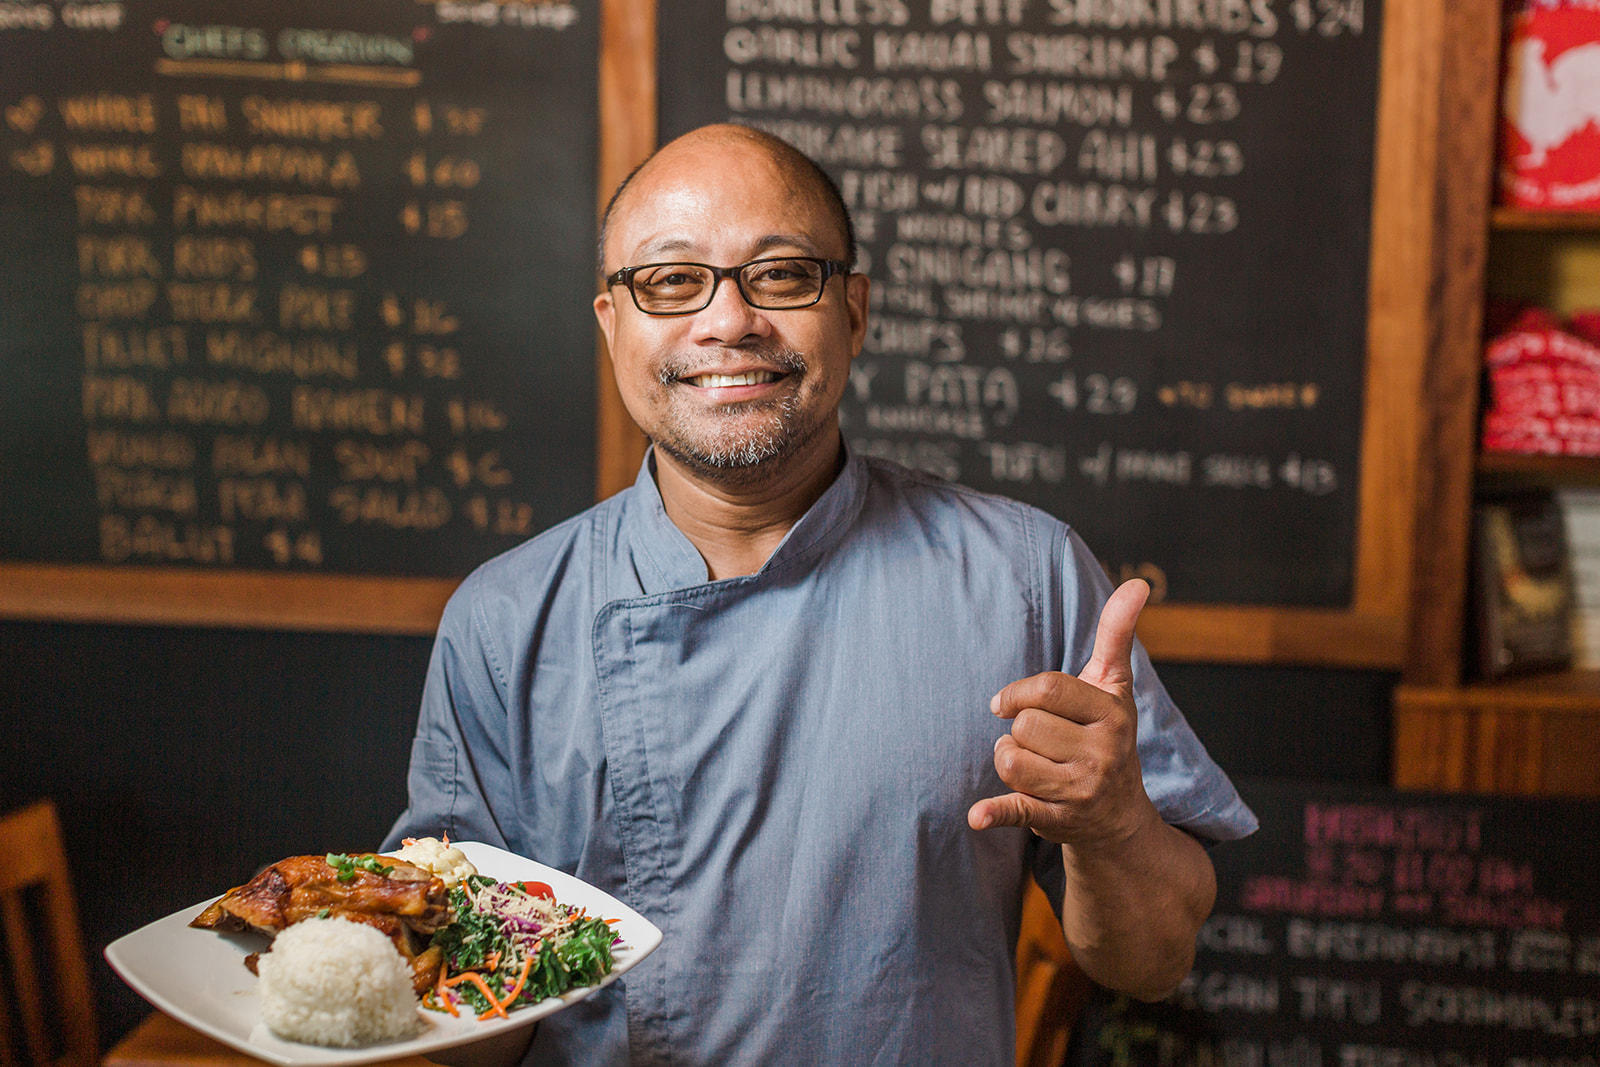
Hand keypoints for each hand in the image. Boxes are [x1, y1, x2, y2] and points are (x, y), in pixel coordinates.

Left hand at [967, 579, 1158, 847]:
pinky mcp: (1056, 820)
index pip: (1047, 690)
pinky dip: (994, 814)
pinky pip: (1016, 811)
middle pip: (1024, 727)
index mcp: (1112, 715)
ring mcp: (1080, 790)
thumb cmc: (1106, 735)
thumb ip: (1117, 633)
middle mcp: (1103, 754)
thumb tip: (1138, 583)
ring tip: (1030, 764)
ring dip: (1008, 759)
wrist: (1119, 816)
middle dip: (1019, 730)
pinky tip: (977, 816)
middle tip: (1040, 742)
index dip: (1017, 694)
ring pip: (1011, 760)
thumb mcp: (1113, 686)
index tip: (1007, 703)